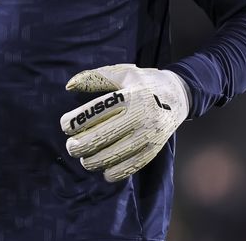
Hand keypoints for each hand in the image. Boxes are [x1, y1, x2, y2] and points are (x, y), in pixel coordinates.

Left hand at [59, 64, 189, 181]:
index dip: (77, 121)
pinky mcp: (156, 147)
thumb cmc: (143, 82)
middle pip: (104, 136)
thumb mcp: (121, 73)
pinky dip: (117, 172)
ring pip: (117, 154)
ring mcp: (150, 133)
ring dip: (95, 161)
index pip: (97, 110)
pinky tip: (105, 172)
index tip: (65, 126)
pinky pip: (134, 164)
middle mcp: (141, 115)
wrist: (180, 95)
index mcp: (130, 94)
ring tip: (84, 160)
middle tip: (71, 148)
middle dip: (82, 145)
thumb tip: (69, 86)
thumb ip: (94, 77)